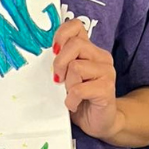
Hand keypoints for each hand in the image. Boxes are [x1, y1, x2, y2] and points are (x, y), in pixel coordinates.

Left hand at [52, 18, 120, 140]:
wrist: (100, 122)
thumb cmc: (80, 98)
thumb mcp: (67, 76)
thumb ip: (61, 61)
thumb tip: (42, 53)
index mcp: (90, 50)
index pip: (76, 26)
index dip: (61, 35)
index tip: (53, 51)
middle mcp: (101, 57)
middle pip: (75, 45)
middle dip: (60, 63)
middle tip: (58, 79)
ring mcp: (107, 72)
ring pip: (76, 67)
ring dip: (67, 84)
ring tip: (71, 93)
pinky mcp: (107, 89)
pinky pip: (80, 89)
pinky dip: (71, 99)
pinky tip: (74, 104)